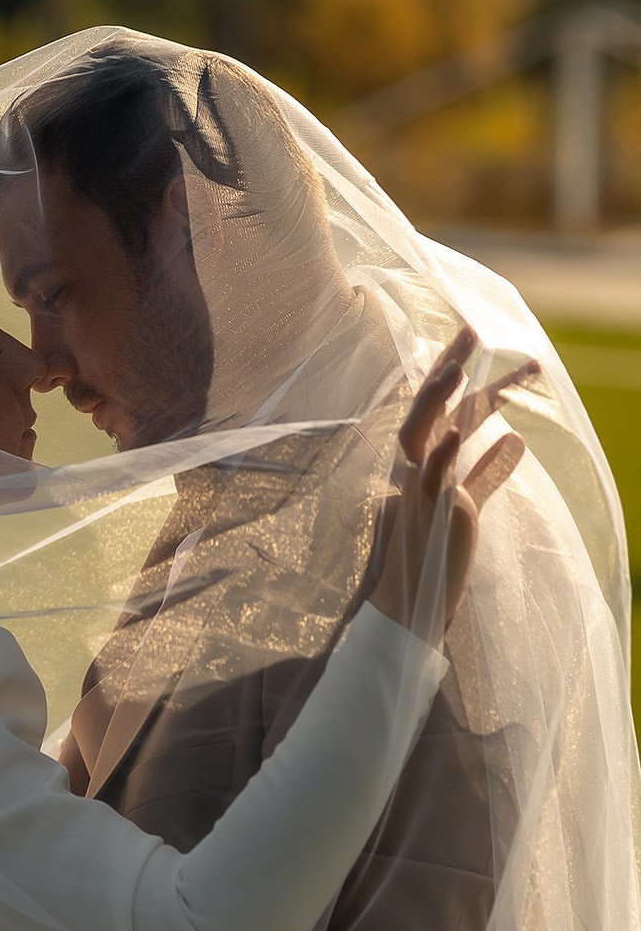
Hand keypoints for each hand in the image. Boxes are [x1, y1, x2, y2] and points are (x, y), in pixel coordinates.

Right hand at [370, 326, 535, 634]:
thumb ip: (488, 471)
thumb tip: (516, 442)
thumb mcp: (467, 502)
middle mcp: (415, 466)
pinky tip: (461, 430)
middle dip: (447, 366)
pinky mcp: (431, 510)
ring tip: (458, 366)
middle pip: (428, 404)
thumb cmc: (437, 551)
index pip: (444, 406)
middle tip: (471, 330)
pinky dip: (445, 452)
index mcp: (424, 460)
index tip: (478, 340)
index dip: (461, 373)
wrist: (414, 601)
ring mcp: (419, 486)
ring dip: (437, 398)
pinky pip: (434, 476)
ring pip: (421, 431)